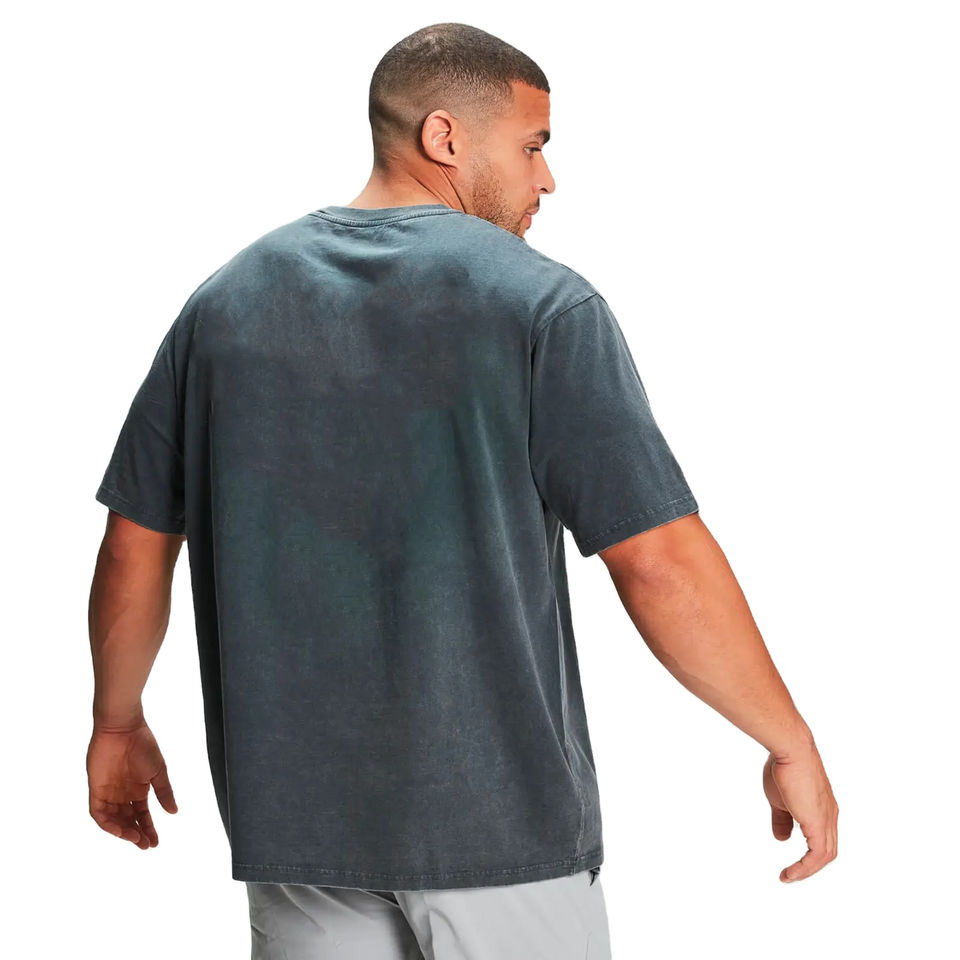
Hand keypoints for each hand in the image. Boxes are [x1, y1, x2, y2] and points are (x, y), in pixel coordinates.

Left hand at [87, 721, 177, 848]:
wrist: (123, 728)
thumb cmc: (143, 745)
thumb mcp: (158, 771)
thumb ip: (164, 792)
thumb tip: (173, 812)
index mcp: (139, 790)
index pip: (142, 815)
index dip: (148, 829)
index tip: (154, 843)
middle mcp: (123, 795)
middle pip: (128, 821)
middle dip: (136, 835)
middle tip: (144, 845)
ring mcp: (109, 793)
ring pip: (113, 820)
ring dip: (123, 831)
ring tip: (134, 838)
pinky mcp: (96, 789)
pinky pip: (99, 812)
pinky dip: (107, 823)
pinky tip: (118, 829)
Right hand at [763, 741, 837, 882]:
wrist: (791, 750)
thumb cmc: (784, 767)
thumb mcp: (779, 799)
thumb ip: (782, 820)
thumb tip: (782, 838)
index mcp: (823, 808)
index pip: (823, 836)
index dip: (810, 851)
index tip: (794, 859)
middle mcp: (830, 815)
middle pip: (827, 850)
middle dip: (810, 865)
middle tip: (792, 874)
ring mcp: (827, 820)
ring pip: (825, 856)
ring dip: (807, 870)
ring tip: (789, 877)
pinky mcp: (819, 824)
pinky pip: (817, 856)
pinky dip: (805, 868)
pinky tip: (790, 873)